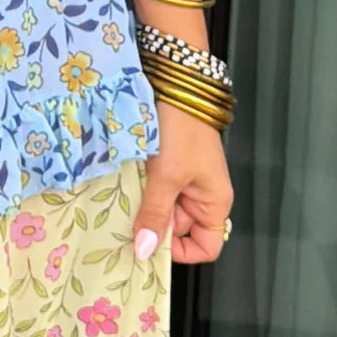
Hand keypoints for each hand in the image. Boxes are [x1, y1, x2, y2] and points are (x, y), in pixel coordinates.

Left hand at [134, 100, 232, 264]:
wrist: (175, 84)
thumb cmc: (181, 129)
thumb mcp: (167, 176)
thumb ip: (155, 214)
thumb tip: (145, 252)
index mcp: (214, 202)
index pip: (205, 247)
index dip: (180, 252)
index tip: (151, 243)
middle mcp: (202, 195)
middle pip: (179, 229)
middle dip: (153, 228)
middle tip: (126, 224)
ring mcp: (184, 180)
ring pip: (162, 209)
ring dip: (142, 208)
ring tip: (121, 202)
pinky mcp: (167, 166)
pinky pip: (154, 190)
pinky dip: (139, 191)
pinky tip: (122, 187)